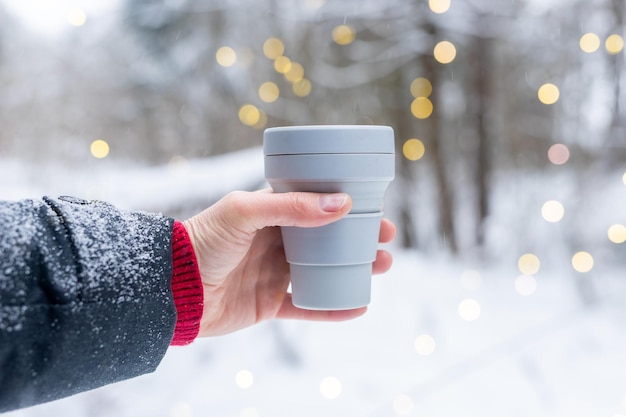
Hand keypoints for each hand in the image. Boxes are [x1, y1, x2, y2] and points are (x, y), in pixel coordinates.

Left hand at [183, 190, 395, 336]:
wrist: (173, 289)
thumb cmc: (202, 242)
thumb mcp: (243, 212)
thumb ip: (289, 207)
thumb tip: (341, 204)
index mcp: (269, 211)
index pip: (314, 202)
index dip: (344, 203)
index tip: (373, 205)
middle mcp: (275, 240)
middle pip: (326, 236)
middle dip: (358, 236)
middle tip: (386, 238)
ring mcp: (274, 272)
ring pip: (323, 269)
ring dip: (354, 268)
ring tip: (382, 266)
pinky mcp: (270, 302)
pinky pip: (308, 306)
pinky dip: (333, 308)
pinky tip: (359, 306)